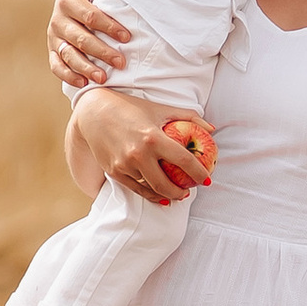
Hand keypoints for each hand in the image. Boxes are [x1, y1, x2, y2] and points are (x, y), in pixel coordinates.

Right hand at [49, 0, 136, 90]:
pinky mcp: (52, 49)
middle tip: (121, 62)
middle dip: (102, 52)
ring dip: (86, 68)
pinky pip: (56, 66)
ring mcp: (53, 36)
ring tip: (103, 78)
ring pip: (68, 55)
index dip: (109, 27)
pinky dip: (68, 76)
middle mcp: (58, 19)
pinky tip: (83, 83)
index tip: (127, 37)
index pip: (90, 16)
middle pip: (81, 39)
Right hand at [71, 91, 217, 199]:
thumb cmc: (131, 108)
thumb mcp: (160, 109)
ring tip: (178, 194)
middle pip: (166, 184)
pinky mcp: (114, 172)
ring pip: (151, 190)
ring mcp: (124, 165)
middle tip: (191, 190)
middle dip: (182, 192)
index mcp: (153, 137)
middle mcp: (138, 154)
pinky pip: (136, 189)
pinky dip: (150, 195)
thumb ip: (188, 117)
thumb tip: (212, 129)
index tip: (208, 179)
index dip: (199, 172)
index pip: (183, 160)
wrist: (95, 113)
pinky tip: (160, 196)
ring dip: (167, 195)